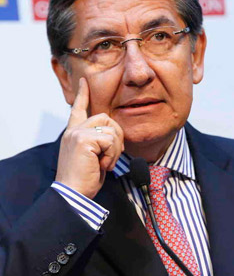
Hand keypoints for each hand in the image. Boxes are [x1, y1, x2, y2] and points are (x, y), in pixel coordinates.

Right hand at [55, 78, 123, 198]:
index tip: (85, 82)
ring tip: (104, 163)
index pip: (78, 109)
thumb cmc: (84, 180)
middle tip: (111, 156)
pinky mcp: (83, 139)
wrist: (73, 194)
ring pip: (112, 130)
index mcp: (74, 134)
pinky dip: (112, 155)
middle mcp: (73, 131)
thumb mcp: (93, 157)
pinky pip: (111, 141)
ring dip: (115, 150)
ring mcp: (77, 133)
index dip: (82, 95)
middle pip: (107, 118)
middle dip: (117, 136)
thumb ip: (99, 142)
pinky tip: (102, 165)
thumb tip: (114, 134)